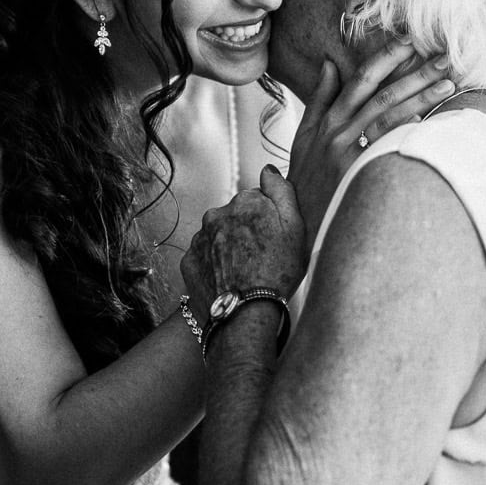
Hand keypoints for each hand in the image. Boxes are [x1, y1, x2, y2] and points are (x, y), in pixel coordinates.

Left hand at [183, 166, 310, 318]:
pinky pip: (205, 256)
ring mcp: (200, 238)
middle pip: (236, 217)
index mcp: (246, 202)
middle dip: (247, 231)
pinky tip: (229, 279)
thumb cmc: (277, 272)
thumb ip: (282, 191)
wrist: (245, 314)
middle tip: (262, 257)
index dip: (269, 219)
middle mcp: (218, 214)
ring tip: (245, 272)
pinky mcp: (190, 260)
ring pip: (219, 236)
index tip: (275, 238)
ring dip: (229, 247)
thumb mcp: (295, 228)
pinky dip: (215, 264)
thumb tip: (268, 170)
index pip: (257, 200)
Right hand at [288, 44, 453, 235]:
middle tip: (443, 58)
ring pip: (388, 117)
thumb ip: (320, 100)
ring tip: (447, 85)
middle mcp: (338, 132)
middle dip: (414, 73)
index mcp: (329, 120)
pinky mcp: (356, 174)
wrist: (298, 223)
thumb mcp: (304, 137)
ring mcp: (347, 154)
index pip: (361, 79)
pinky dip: (403, 132)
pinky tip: (426, 122)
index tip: (409, 40)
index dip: (385, 58)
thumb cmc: (307, 180)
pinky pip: (383, 148)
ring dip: (420, 98)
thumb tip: (330, 64)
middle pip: (382, 94)